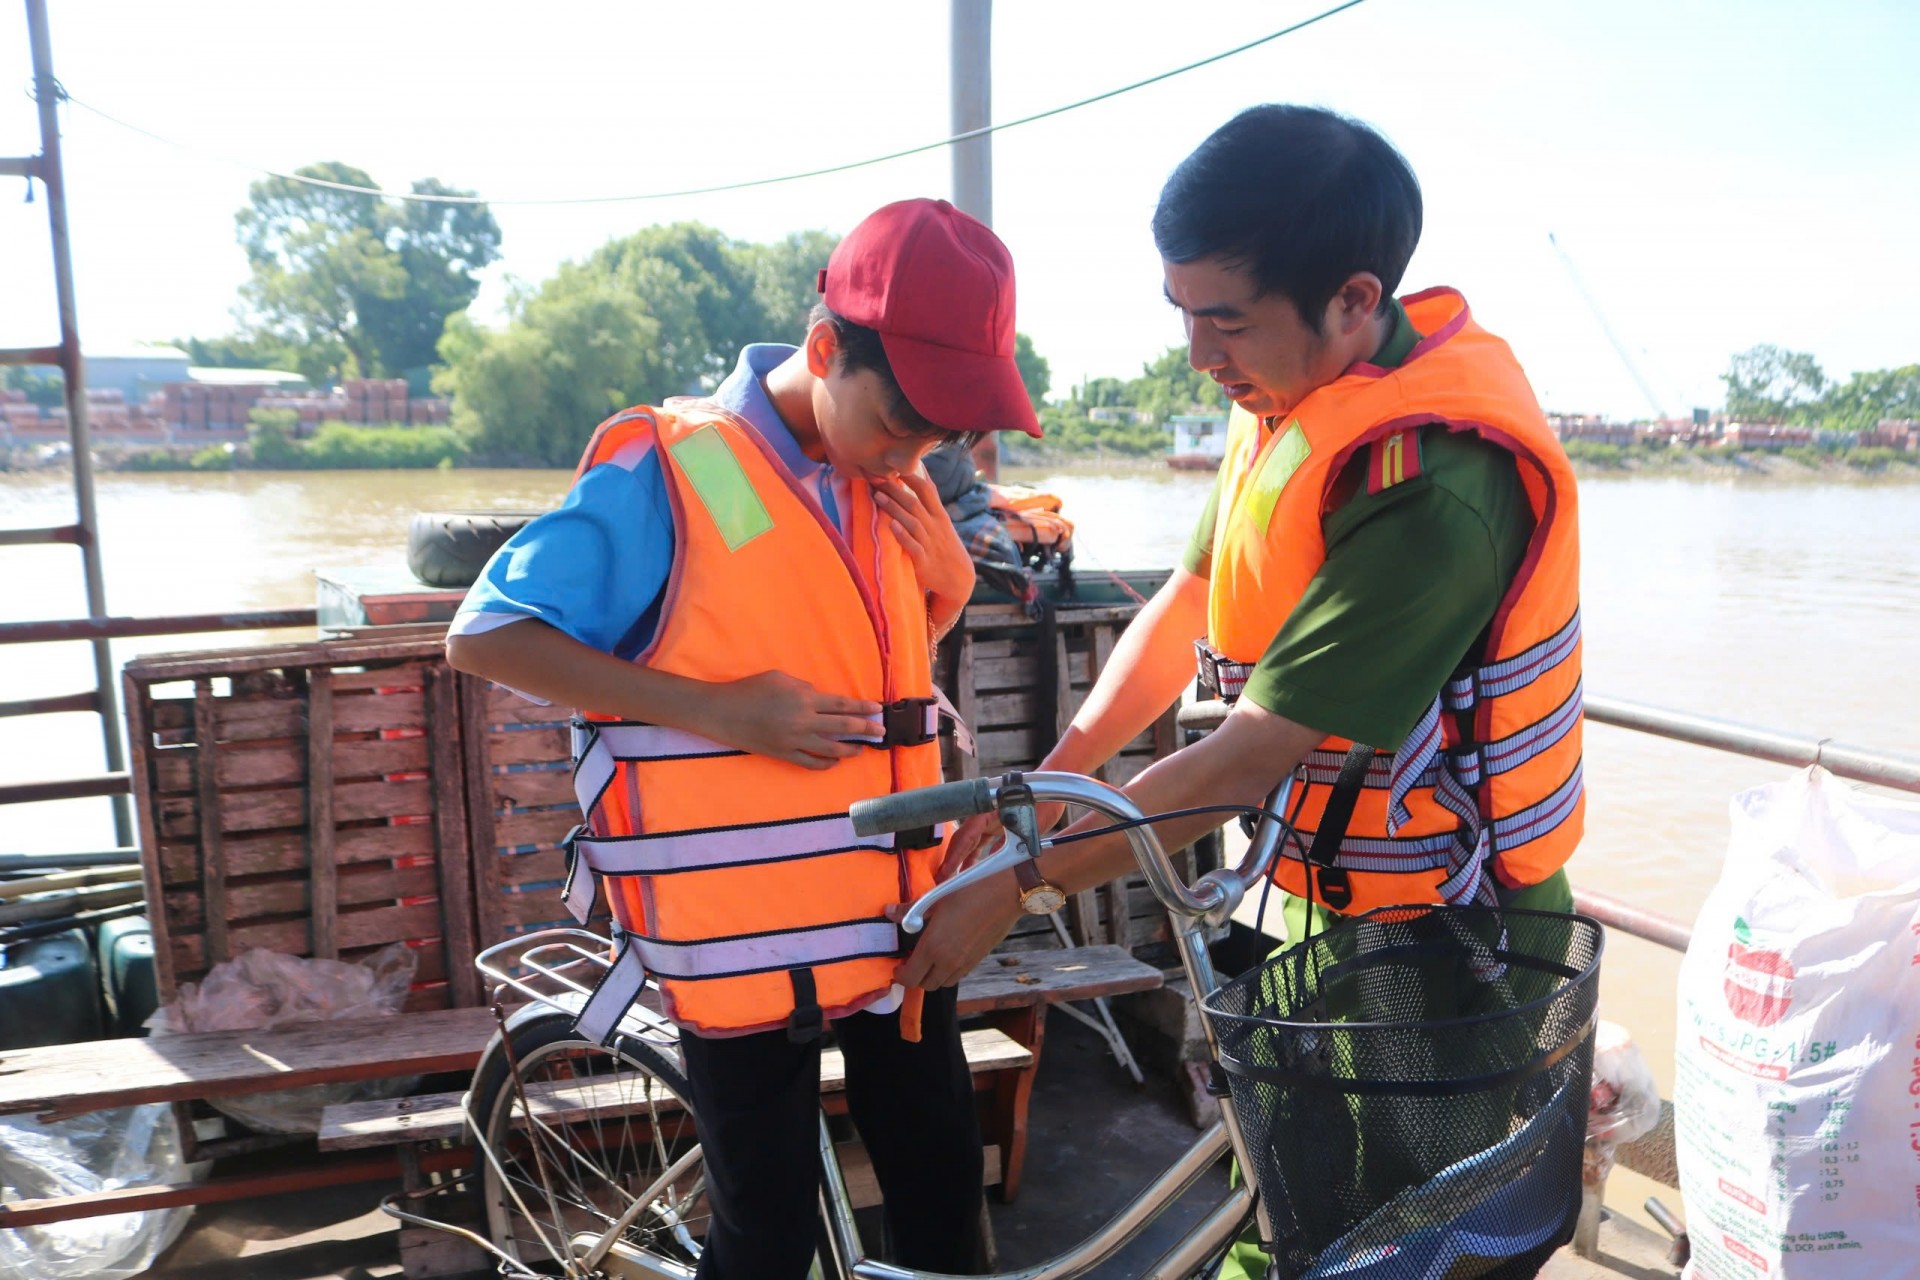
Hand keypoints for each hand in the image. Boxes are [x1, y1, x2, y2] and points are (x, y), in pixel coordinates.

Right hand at [698, 671, 880, 769]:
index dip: (862, 707)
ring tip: (862, 749)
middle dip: (865, 729)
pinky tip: (835, 760)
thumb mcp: (780, 678)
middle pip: (842, 727)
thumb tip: (820, 697)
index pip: (842, 704)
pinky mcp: (783, 754)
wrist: (723, 713)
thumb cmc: (750, 689)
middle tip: (880, 732)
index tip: (877, 709)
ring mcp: (793, 741)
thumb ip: (804, 687)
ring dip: (850, 749)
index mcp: (804, 699)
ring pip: (830, 749)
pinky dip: (825, 763)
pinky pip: (810, 763)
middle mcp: (803, 721)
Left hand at [874, 469, 973, 624]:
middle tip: (876, 475)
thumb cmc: (944, 546)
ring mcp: (930, 543)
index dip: (911, 475)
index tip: (893, 463)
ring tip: (877, 496)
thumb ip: (929, 503)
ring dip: (894, 509)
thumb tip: (920, 477)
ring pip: (912, 522)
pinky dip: (903, 536)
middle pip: (914, 502)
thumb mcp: (942, 523)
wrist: (959, 579)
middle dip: (895, 489)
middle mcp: (935, 527)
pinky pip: (913, 547)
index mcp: (939, 515)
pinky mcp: (924, 561)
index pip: (927, 490)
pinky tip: (892, 526)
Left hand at [889, 873, 1021, 990]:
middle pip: (926, 985)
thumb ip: (910, 910)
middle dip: (915, 977)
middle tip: (912, 959)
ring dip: (933, 975)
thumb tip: (889, 913)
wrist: (1007, 893)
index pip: (910, 978)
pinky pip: (957, 975)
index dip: (900, 976)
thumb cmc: (969, 891)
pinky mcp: (978, 960)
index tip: (897, 965)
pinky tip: (949, 951)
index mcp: (933, 947)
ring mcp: (965, 964)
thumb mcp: (936, 897)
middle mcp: (948, 962)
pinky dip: (948, 971)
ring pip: (943, 983)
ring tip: (930, 957)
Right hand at [939, 799, 1065, 879]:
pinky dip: (975, 857)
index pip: (965, 837)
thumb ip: (1013, 846)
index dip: (954, 856)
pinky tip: (969, 871)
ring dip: (961, 861)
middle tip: (941, 880)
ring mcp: (990, 821)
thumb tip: (999, 868)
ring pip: (970, 844)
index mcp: (986, 811)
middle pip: (963, 841)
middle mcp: (984, 816)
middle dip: (951, 861)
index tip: (945, 871)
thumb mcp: (1029, 826)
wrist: (1052, 788)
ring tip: (951, 879)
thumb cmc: (1041, 800)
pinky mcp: (996, 826)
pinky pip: (981, 844)